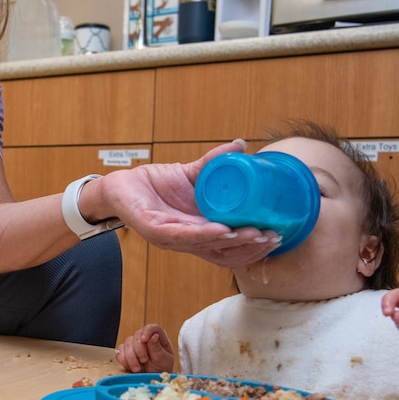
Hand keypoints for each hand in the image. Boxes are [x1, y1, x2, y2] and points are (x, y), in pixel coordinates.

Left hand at [92, 142, 280, 267]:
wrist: (120, 186)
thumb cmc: (156, 185)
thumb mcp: (192, 172)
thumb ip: (216, 162)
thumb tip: (241, 145)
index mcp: (200, 231)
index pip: (232, 248)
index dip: (255, 245)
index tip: (277, 233)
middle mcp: (188, 240)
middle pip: (225, 254)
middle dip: (251, 247)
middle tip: (272, 236)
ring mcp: (171, 238)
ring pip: (206, 247)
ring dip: (232, 242)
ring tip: (253, 234)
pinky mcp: (154, 230)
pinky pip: (181, 235)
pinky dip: (202, 234)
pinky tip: (220, 229)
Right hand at [116, 324, 174, 372]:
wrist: (155, 378)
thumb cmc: (162, 367)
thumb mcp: (164, 359)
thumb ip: (157, 348)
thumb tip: (154, 336)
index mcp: (158, 337)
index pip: (152, 328)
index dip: (147, 331)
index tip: (144, 340)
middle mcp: (145, 338)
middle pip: (137, 336)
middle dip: (139, 350)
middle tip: (144, 361)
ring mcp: (134, 344)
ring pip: (127, 344)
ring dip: (131, 357)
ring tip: (138, 368)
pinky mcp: (125, 353)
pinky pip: (119, 353)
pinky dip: (124, 360)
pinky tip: (131, 367)